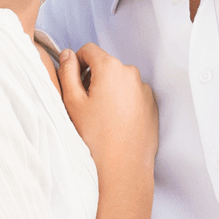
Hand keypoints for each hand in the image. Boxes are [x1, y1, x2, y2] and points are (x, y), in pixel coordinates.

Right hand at [58, 44, 158, 177]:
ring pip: (120, 81)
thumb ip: (67, 72)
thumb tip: (67, 55)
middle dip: (93, 78)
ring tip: (100, 117)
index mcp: (111, 68)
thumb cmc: (94, 137)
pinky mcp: (152, 105)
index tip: (73, 80)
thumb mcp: (72, 102)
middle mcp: (132, 74)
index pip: (89, 50)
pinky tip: (115, 123)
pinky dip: (123, 102)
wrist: (122, 168)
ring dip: (109, 90)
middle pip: (106, 65)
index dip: (77, 62)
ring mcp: (145, 90)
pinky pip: (133, 95)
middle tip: (84, 104)